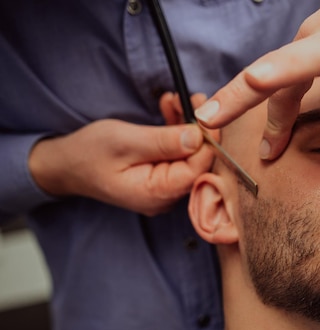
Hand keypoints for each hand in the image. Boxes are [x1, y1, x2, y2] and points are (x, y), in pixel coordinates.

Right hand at [29, 94, 211, 215]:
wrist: (65, 164)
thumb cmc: (88, 153)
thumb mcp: (125, 141)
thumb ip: (164, 142)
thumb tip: (199, 138)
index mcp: (158, 193)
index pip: (198, 168)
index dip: (208, 139)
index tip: (208, 112)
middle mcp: (166, 196)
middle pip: (197, 162)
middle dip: (198, 128)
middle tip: (193, 98)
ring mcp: (165, 188)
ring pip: (189, 155)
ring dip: (185, 125)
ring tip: (174, 99)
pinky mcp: (161, 176)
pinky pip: (178, 153)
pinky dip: (176, 131)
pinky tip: (169, 109)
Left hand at [195, 0, 319, 159]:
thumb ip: (317, 75)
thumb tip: (291, 110)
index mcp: (312, 42)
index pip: (268, 75)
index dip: (239, 103)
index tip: (216, 129)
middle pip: (277, 65)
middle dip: (238, 91)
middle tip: (206, 117)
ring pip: (318, 57)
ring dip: (286, 71)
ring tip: (257, 84)